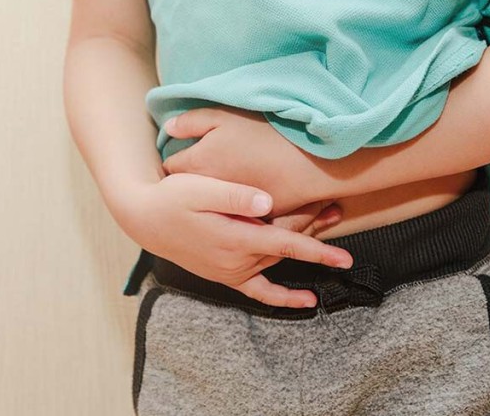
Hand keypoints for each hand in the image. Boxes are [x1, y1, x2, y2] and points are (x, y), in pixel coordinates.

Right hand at [120, 172, 353, 307]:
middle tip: (338, 208)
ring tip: (330, 221)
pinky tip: (306, 301)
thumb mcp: (198, 188)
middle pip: (286, 246)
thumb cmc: (171, 197)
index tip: (345, 260)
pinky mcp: (225, 274)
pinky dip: (283, 298)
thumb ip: (233, 195)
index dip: (318, 252)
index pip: (285, 245)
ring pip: (278, 258)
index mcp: (234, 239)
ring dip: (305, 245)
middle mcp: (236, 260)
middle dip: (316, 229)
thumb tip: (267, 201)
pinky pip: (259, 292)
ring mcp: (231, 270)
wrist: (144, 218)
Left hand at [161, 106, 324, 216]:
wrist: (310, 161)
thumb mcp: (224, 116)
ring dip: (211, 199)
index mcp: (198, 165)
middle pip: (188, 190)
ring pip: (209, 207)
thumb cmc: (266, 134)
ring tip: (225, 181)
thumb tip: (169, 128)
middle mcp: (207, 194)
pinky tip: (245, 196)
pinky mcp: (250, 223)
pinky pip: (234, 218)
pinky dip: (235, 210)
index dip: (178, 159)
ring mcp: (229, 211)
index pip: (170, 167)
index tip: (187, 154)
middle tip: (202, 168)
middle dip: (190, 181)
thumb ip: (191, 122)